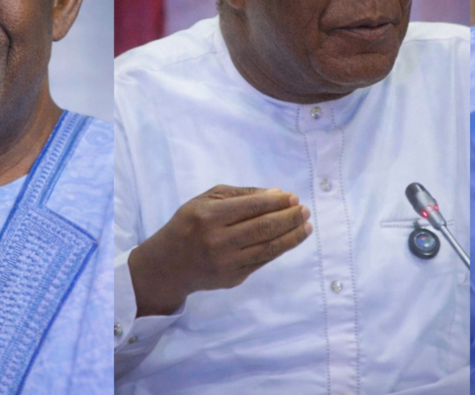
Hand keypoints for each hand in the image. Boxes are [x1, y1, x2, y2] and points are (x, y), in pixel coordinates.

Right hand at [128, 185, 312, 316]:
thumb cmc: (189, 224)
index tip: (294, 197)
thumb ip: (240, 194)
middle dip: (289, 218)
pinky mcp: (233, 279)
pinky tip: (290, 240)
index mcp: (209, 216)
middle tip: (305, 211)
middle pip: (263, 228)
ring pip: (267, 248)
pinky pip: (262, 262)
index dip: (277, 202)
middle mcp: (218, 241)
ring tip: (306, 227)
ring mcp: (226, 263)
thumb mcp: (206, 200)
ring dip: (292, 237)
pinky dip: (279, 249)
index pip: (252, 207)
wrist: (168, 265)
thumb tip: (277, 194)